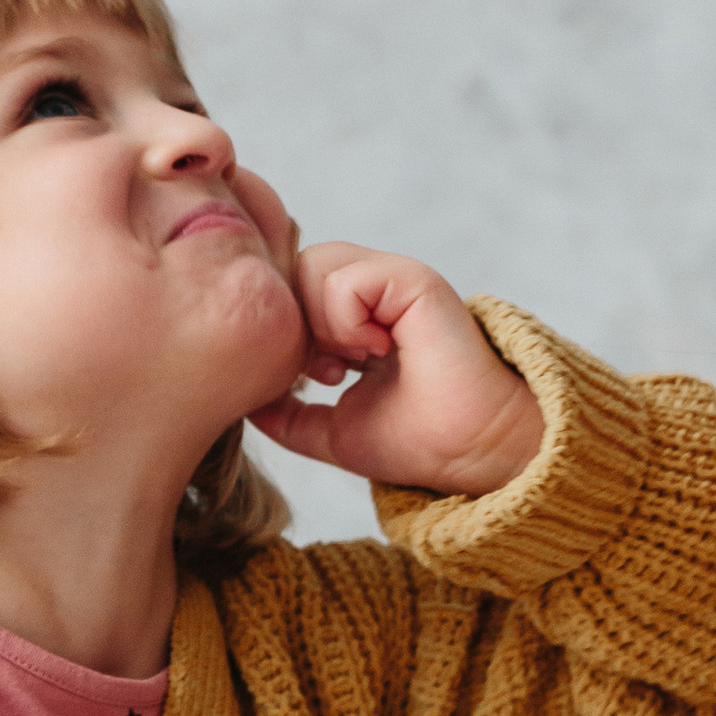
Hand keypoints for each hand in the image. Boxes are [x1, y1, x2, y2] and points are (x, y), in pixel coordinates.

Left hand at [248, 246, 545, 495]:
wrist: (469, 452)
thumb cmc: (418, 442)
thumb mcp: (333, 430)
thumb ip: (290, 416)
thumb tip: (246, 404)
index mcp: (362, 317)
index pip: (295, 289)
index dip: (290, 329)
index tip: (315, 378)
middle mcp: (378, 292)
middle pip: (295, 267)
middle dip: (298, 323)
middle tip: (329, 371)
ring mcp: (396, 280)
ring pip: (315, 263)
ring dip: (323, 323)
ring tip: (354, 361)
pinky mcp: (414, 279)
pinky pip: (346, 279)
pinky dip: (346, 321)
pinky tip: (376, 351)